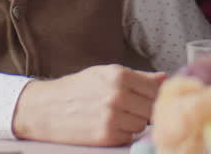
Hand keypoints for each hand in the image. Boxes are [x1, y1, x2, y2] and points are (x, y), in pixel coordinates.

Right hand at [12, 65, 165, 145]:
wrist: (45, 109)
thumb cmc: (76, 89)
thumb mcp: (105, 74)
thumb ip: (138, 77)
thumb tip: (165, 78)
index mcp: (119, 75)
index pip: (156, 89)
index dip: (155, 95)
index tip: (148, 98)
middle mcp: (118, 95)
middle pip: (152, 108)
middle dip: (145, 110)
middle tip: (131, 109)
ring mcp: (112, 117)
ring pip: (143, 124)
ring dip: (135, 123)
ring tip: (116, 116)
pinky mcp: (107, 136)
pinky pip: (129, 137)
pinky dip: (123, 134)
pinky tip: (109, 126)